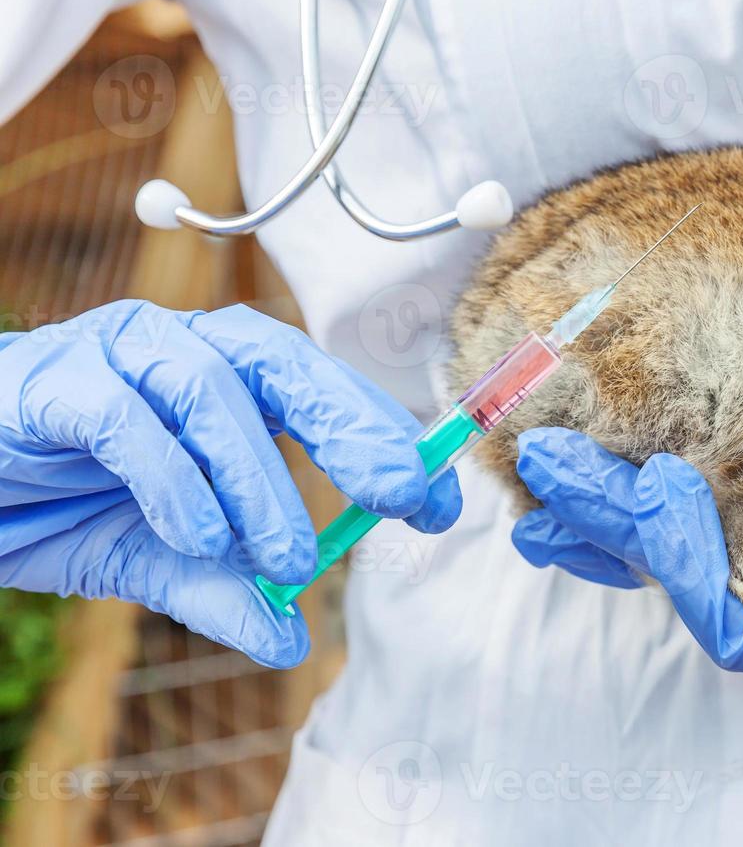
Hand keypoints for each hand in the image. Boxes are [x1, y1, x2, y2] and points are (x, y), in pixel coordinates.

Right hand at [0, 301, 461, 667]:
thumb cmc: (59, 497)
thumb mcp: (154, 557)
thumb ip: (221, 590)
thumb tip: (291, 642)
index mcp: (226, 375)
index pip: (323, 391)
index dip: (385, 436)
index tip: (438, 500)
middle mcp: (184, 347)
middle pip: (287, 364)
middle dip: (352, 429)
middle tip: (402, 494)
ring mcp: (120, 351)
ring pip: (212, 391)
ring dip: (259, 480)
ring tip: (289, 561)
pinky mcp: (58, 380)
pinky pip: (126, 418)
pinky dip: (172, 478)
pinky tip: (199, 537)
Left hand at [512, 428, 742, 671]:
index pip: (741, 610)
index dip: (675, 554)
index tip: (631, 478)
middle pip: (705, 585)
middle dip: (617, 528)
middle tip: (542, 464)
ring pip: (716, 563)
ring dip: (631, 523)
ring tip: (556, 482)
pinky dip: (685, 509)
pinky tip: (646, 480)